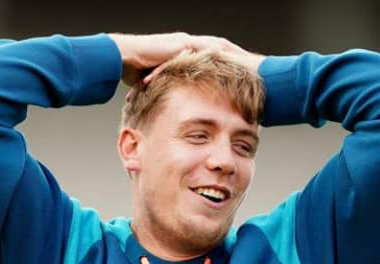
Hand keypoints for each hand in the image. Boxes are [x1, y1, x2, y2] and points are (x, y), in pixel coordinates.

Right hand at [108, 32, 265, 86]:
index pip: (212, 55)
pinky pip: (207, 48)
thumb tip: (168, 105)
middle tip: (256, 63)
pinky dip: (221, 54)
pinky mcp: (182, 44)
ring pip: (218, 45)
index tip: (244, 71)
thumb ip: (167, 88)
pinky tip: (233, 60)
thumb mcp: (157, 82)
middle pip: (220, 47)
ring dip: (235, 53)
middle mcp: (188, 44)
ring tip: (251, 62)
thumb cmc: (134, 70)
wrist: (123, 57)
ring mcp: (186, 42)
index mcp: (185, 51)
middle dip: (238, 54)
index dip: (229, 61)